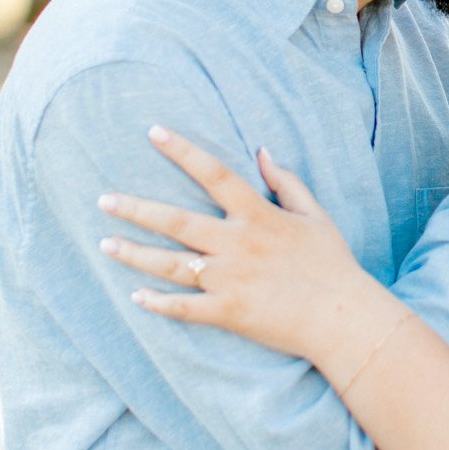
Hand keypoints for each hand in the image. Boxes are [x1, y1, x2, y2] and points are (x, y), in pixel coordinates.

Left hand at [97, 128, 366, 359]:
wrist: (345, 317)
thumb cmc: (332, 264)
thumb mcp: (315, 214)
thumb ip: (286, 182)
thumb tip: (262, 151)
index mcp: (258, 216)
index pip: (213, 173)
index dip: (182, 150)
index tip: (153, 132)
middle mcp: (238, 245)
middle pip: (177, 221)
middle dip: (136, 208)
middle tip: (104, 199)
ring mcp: (230, 281)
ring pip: (171, 265)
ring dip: (135, 254)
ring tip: (105, 243)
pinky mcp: (229, 314)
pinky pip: (185, 308)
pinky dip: (159, 303)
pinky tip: (136, 296)